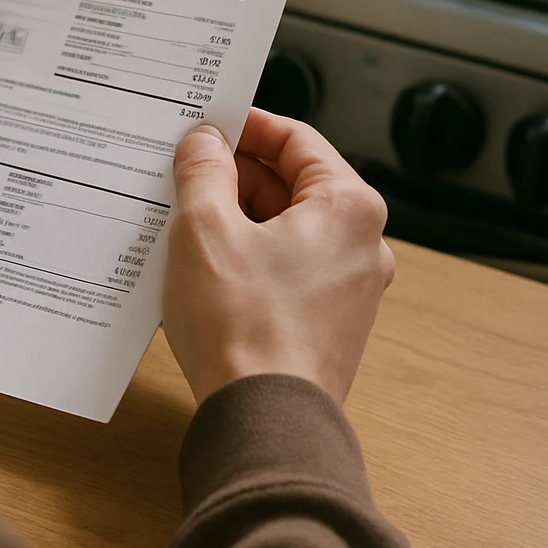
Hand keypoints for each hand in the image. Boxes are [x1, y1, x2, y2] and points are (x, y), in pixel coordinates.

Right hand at [163, 108, 395, 405]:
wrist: (264, 420)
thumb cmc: (245, 328)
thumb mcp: (205, 229)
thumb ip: (203, 172)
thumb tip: (204, 144)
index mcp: (349, 207)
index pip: (297, 140)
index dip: (247, 127)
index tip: (208, 127)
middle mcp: (363, 245)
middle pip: (293, 186)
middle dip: (236, 179)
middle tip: (185, 177)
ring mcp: (350, 289)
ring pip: (287, 230)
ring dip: (238, 221)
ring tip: (186, 227)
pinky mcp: (329, 324)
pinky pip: (287, 270)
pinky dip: (249, 260)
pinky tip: (206, 271)